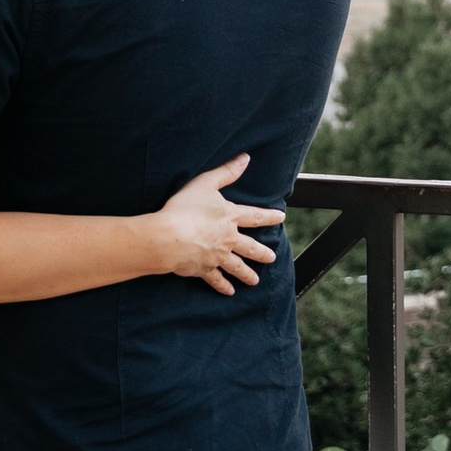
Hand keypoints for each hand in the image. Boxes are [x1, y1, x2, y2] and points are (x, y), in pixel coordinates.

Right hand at [140, 158, 285, 293]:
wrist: (170, 236)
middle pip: (250, 247)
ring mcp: (217, 256)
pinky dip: (223, 286)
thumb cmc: (185, 207)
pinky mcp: (204, 269)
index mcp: (230, 217)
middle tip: (271, 258)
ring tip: (255, 281)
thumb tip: (245, 159)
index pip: (255, 217)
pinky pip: (216, 280)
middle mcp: (228, 239)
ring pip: (237, 267)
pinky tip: (229, 292)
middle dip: (262, 253)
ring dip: (247, 275)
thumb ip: (226, 172)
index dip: (269, 216)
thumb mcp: (205, 183)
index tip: (280, 218)